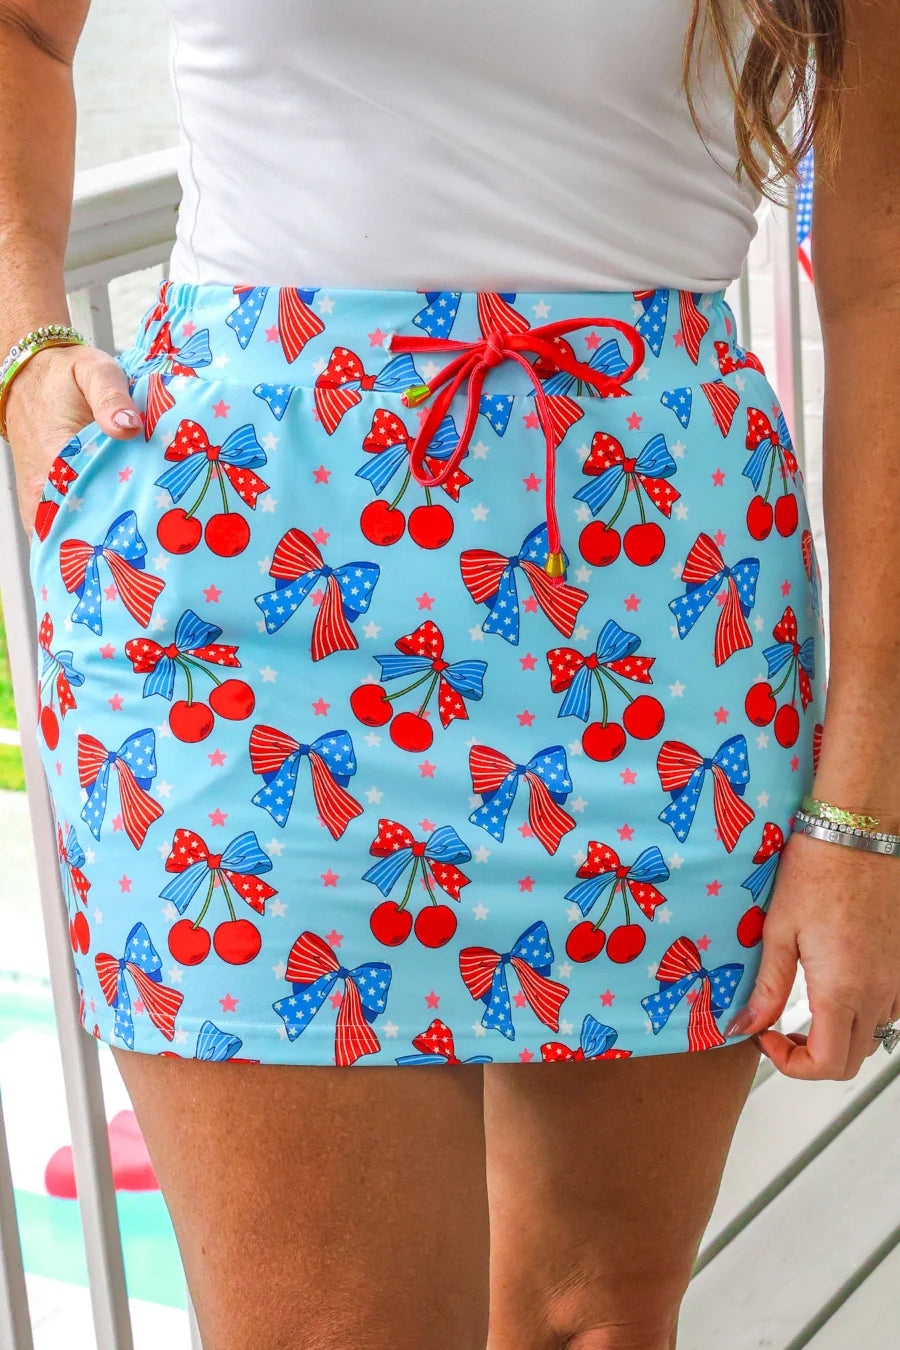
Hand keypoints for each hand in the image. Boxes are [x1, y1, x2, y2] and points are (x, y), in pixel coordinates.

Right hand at [4, 342, 142, 535]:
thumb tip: (130, 427)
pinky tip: (114, 527)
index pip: (95, 504)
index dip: (128, 515)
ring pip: (74, 532)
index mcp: (56, 458)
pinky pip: (63, 528)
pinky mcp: (38, 503)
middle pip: (87, 526)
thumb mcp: (94, 372)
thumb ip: (113, 398)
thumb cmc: (65, 375)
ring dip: (104, 533)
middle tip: (156, 527)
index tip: (156, 518)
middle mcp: (41, 488)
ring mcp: (37, 499)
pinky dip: (87, 530)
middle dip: (121, 531)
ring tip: (139, 530)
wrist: (29, 376)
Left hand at [724, 828, 899, 1078]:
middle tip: (781, 1032)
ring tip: (805, 1012)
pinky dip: (862, 1015)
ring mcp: (897, 979)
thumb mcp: (778, 930)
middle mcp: (878, 991)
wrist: (856, 833)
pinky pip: (889, 1010)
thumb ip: (766, 988)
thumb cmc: (816, 871)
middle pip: (852, 1060)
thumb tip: (744, 1027)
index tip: (768, 1038)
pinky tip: (836, 989)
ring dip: (840, 1038)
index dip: (793, 1065)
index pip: (828, 1064)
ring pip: (873, 1037)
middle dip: (813, 1059)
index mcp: (842, 988)